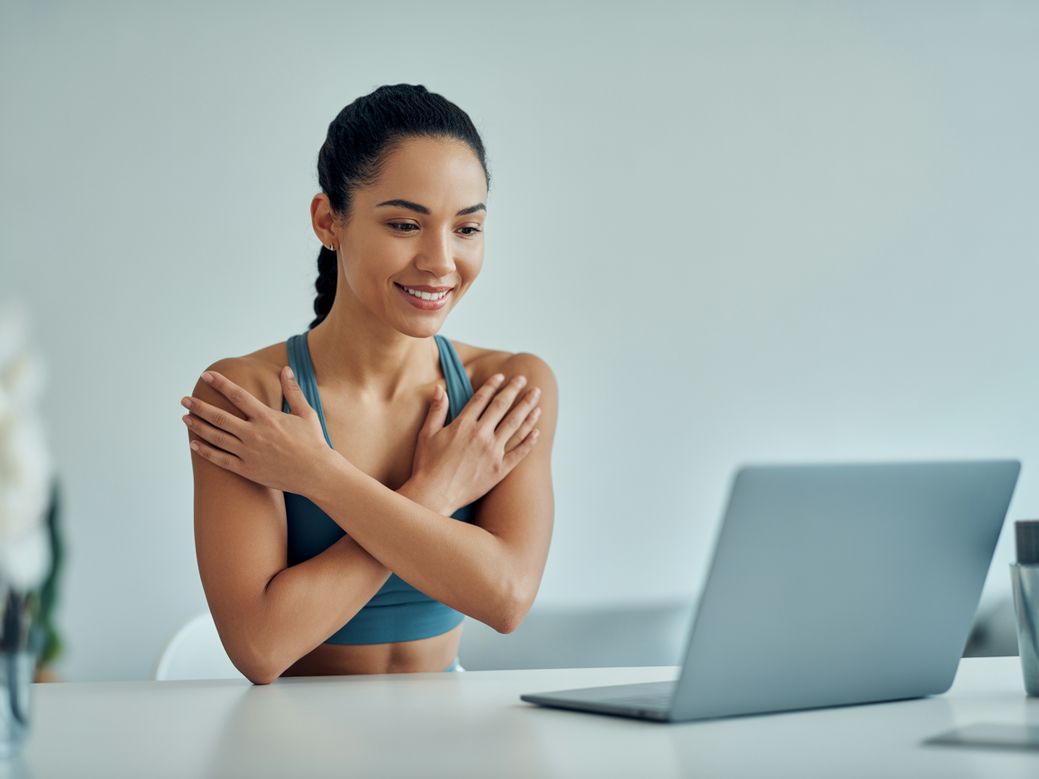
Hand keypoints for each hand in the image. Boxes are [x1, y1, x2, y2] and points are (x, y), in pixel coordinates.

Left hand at [182, 367, 331, 493]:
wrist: (317, 473)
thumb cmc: (313, 442)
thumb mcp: (306, 413)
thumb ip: (293, 391)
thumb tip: (286, 369)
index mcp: (267, 418)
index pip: (238, 395)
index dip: (220, 384)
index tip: (207, 375)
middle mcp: (254, 434)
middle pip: (220, 417)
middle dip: (200, 407)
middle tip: (184, 399)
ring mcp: (249, 453)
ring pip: (216, 437)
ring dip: (198, 426)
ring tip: (185, 418)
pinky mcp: (248, 470)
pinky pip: (221, 460)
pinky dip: (206, 451)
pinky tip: (195, 443)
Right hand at [404, 373, 541, 515]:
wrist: (434, 494)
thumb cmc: (427, 465)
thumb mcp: (427, 433)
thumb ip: (436, 409)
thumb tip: (439, 387)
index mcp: (463, 425)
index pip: (482, 398)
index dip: (493, 385)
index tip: (502, 376)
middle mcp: (481, 435)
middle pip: (502, 407)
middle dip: (514, 390)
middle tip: (524, 379)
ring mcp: (492, 453)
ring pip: (515, 425)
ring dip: (527, 409)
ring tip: (536, 397)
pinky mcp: (499, 470)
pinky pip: (519, 453)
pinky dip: (529, 441)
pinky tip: (537, 431)